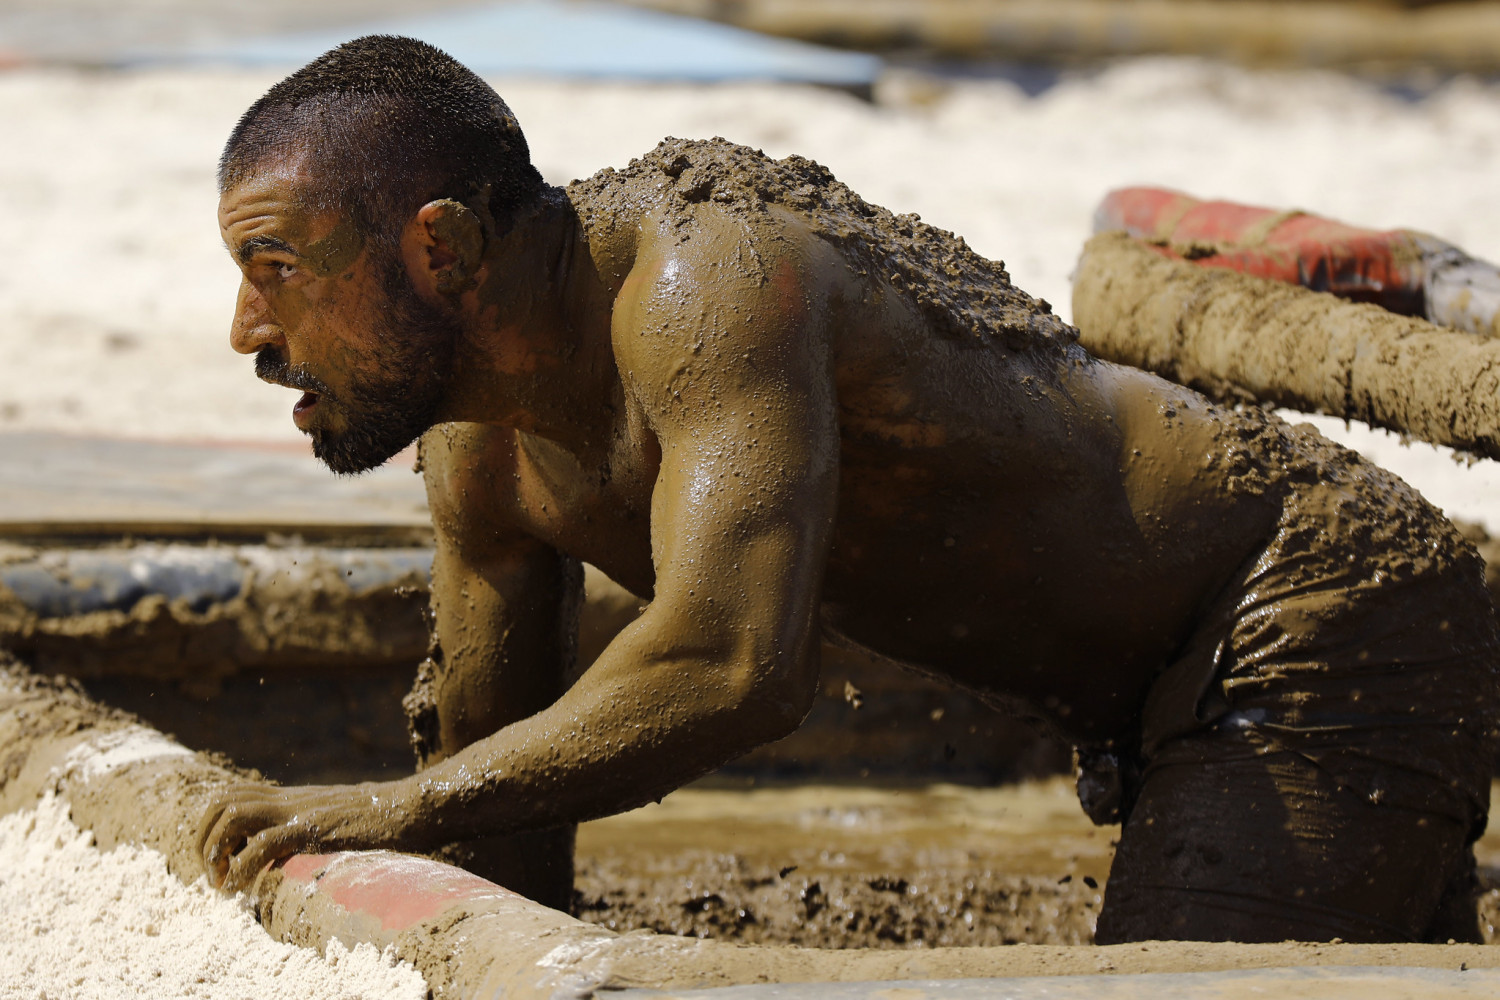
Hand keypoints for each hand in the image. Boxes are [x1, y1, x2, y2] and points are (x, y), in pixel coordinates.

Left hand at [197, 780, 417, 891]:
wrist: (412, 807)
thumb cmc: (384, 819)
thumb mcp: (338, 819)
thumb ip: (315, 825)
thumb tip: (304, 848)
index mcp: (293, 798)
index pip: (233, 794)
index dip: (211, 826)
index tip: (218, 862)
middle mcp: (290, 799)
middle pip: (221, 800)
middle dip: (202, 839)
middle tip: (212, 875)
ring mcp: (299, 810)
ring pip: (232, 815)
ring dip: (215, 851)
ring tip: (222, 883)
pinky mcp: (312, 828)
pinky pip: (261, 844)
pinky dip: (240, 869)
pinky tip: (241, 889)